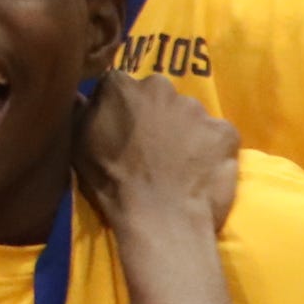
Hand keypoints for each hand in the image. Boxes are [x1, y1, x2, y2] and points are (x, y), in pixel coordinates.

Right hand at [73, 71, 240, 234]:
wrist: (159, 217)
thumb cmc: (111, 183)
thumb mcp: (78, 146)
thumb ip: (81, 113)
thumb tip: (78, 95)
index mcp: (121, 86)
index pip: (120, 86)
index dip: (123, 109)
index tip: (123, 130)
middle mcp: (160, 87)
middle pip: (158, 95)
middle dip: (156, 115)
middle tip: (153, 147)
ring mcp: (196, 108)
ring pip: (190, 114)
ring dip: (185, 131)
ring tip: (179, 164)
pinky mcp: (225, 130)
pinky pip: (218, 135)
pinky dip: (211, 149)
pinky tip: (201, 171)